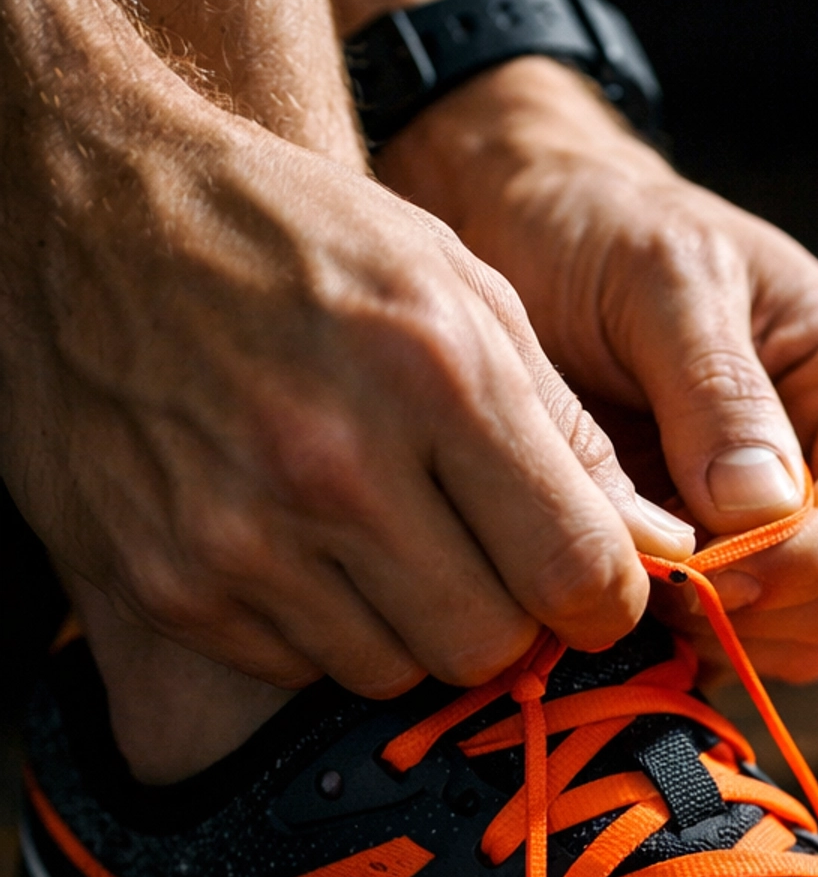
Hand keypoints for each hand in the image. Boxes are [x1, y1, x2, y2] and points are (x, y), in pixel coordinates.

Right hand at [0, 0, 692, 702]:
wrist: (99, 205)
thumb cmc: (304, 243)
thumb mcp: (462, 291)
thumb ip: (564, 431)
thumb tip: (659, 553)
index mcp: (436, 375)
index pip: (576, 571)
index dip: (602, 599)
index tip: (586, 587)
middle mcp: (337, 465)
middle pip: (488, 644)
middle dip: (502, 616)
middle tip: (471, 555)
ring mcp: (243, 535)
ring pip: (394, 671)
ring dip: (403, 623)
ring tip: (367, 529)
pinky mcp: (173, 586)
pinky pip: (297, 668)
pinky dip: (311, 626)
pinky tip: (287, 536)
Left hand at [376, 59, 817, 681]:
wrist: (522, 235)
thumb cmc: (601, 229)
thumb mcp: (662, 277)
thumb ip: (717, 389)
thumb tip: (766, 512)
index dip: (817, 556)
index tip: (717, 570)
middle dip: (766, 607)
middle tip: (655, 587)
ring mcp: (788, 527)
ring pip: (804, 638)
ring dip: (725, 638)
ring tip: (630, 588)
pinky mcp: (722, 569)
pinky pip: (734, 647)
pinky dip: (685, 648)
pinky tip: (617, 606)